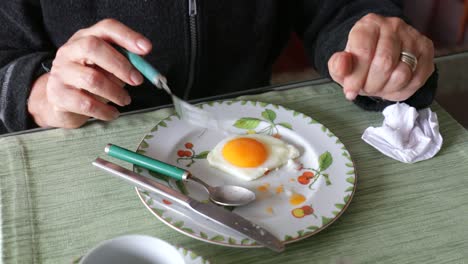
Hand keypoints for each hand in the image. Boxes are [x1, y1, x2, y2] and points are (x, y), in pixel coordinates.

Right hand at [28, 18, 151, 127]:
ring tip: (125, 100)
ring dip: (116, 92)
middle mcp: (69, 51)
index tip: (147, 48)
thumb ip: (123, 63)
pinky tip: (113, 113)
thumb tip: (143, 67)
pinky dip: (105, 110)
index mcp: (85, 38)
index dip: (128, 36)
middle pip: (93, 47)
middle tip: (137, 81)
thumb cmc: (89, 81)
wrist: (60, 103)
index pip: (106, 28)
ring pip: (92, 79)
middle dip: (121, 65)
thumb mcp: (106, 68)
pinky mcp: (58, 95)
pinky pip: (86, 104)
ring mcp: (61, 72)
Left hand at [328, 13, 434, 101]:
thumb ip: (338, 65)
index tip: (350, 92)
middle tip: (366, 88)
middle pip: (384, 64)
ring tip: (379, 86)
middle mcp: (393, 26)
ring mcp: (413, 37)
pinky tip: (392, 86)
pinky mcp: (426, 50)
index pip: (364, 52)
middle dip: (372, 85)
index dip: (356, 78)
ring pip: (402, 74)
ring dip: (387, 89)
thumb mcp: (343, 64)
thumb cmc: (360, 60)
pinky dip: (401, 91)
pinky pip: (416, 80)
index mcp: (369, 25)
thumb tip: (342, 64)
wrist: (380, 54)